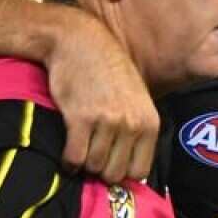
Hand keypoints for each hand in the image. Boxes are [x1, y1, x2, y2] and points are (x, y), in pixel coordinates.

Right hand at [44, 18, 157, 183]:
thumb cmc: (108, 72)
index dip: (122, 173)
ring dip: (84, 164)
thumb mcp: (137, 99)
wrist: (81, 43)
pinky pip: (75, 157)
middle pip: (114, 174)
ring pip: (94, 167)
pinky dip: (68, 161)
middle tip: (92, 157)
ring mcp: (107, 122)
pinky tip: (68, 153)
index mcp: (149, 122)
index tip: (110, 165)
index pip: (139, 171)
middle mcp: (131, 124)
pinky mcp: (80, 118)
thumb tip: (130, 172)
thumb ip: (138, 130)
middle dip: (101, 170)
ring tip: (80, 150)